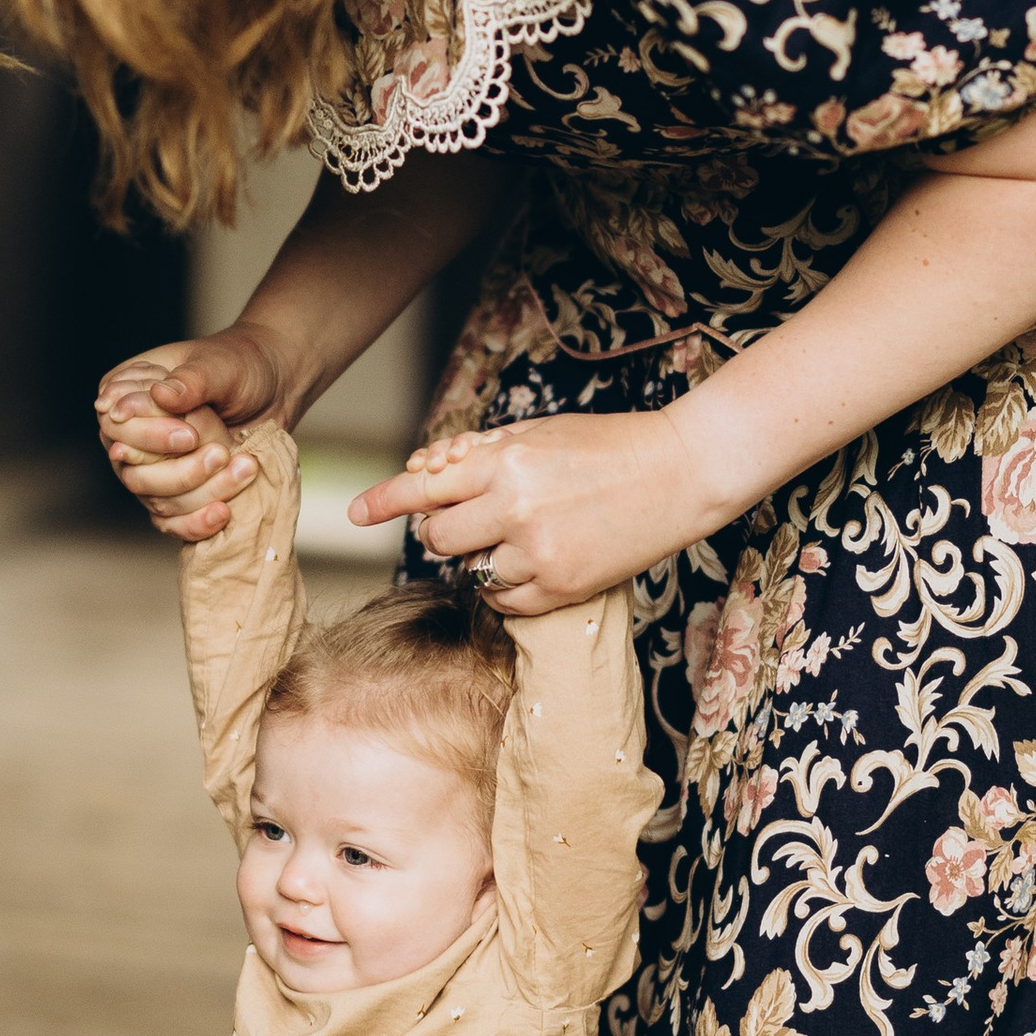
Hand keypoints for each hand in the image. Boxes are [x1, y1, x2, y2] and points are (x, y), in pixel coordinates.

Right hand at [97, 328, 282, 542]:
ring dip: (201, 493)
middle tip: (220, 454)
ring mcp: (152, 469)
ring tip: (244, 467)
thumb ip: (192, 380)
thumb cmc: (241, 367)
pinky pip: (173, 522)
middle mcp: (131, 435)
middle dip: (179, 471)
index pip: (116, 425)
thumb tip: (161, 395)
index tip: (190, 436)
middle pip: (132, 472)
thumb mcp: (220, 366)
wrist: (277, 389)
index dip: (148, 436)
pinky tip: (223, 512)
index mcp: (127, 392)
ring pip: (157, 501)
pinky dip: (197, 523)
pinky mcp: (177, 494)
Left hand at [352, 411, 715, 614]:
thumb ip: (480, 455)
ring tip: (523, 535)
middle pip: (438, 540)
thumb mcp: (538, 433)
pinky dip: (506, 588)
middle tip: (474, 520)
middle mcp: (516, 511)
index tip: (354, 512)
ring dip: (482, 559)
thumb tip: (425, 472)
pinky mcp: (563, 589)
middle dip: (444, 531)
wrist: (681, 472)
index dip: (385, 501)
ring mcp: (539, 555)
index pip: (425, 488)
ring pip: (471, 574)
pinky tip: (534, 562)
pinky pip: (505, 602)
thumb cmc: (607, 445)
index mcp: (507, 464)